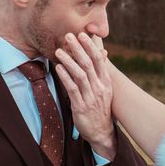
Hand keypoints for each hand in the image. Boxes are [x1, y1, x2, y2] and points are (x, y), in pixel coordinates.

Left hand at [55, 32, 115, 160]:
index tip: (83, 34)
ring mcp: (91, 97)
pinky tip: (59, 68)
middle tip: (69, 36)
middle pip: (89, 64)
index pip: (98, 60)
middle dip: (79, 49)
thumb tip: (101, 53)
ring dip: (69, 61)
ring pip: (80, 75)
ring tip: (59, 51)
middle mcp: (100, 88)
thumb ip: (100, 72)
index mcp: (105, 82)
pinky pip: (73, 89)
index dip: (90, 46)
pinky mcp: (81, 106)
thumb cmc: (100, 108)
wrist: (102, 132)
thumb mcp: (104, 89)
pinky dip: (65, 77)